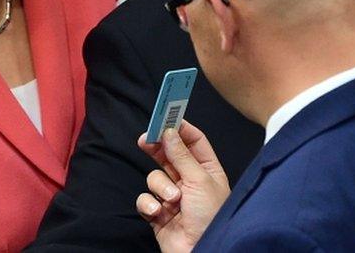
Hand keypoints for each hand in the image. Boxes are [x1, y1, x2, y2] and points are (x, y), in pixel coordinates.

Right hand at [135, 121, 230, 252]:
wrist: (201, 252)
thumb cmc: (210, 218)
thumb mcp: (199, 180)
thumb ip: (181, 155)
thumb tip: (169, 131)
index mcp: (207, 170)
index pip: (194, 141)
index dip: (180, 128)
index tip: (165, 116)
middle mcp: (190, 181)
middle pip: (169, 155)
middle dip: (158, 148)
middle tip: (146, 138)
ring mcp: (173, 197)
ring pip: (154, 177)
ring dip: (160, 187)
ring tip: (172, 201)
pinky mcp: (158, 212)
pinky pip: (144, 198)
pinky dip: (149, 205)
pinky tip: (159, 213)